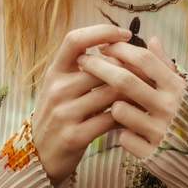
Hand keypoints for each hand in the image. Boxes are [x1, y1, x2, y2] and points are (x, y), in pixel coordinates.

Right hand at [30, 22, 134, 185]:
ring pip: (110, 92)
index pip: (75, 40)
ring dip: (134, 92)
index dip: (102, 32)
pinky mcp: (75, 136)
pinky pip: (110, 119)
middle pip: (102, 66)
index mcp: (54, 72)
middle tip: (150, 70)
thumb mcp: (61, 87)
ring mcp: (64, 113)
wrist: (38, 156)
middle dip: (130, 66)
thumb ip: (83, 68)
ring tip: (148, 92)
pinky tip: (136, 115)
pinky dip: (127, 116)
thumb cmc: (58, 116)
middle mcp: (57, 89)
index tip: (126, 34)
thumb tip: (118, 43)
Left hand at [76, 35, 186, 159]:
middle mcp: (169, 107)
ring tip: (114, 106)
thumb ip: (166, 66)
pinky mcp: (150, 154)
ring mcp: (159, 131)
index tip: (103, 47)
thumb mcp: (184, 90)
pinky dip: (122, 132)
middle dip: (99, 67)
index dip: (120, 50)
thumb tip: (153, 39)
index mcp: (177, 88)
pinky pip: (122, 137)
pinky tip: (128, 133)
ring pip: (118, 109)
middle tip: (83, 62)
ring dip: (111, 105)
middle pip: (125, 80)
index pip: (144, 60)